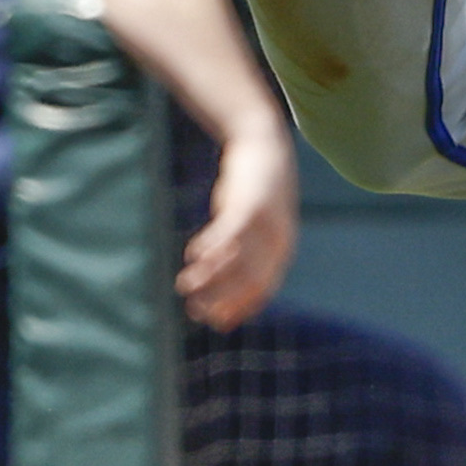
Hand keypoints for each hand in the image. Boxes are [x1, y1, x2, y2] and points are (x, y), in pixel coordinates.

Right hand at [176, 126, 298, 329]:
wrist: (263, 143)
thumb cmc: (255, 189)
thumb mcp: (254, 222)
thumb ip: (244, 250)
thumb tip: (219, 274)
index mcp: (281, 249)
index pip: (262, 290)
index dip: (239, 308)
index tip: (216, 323)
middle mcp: (277, 240)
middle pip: (248, 281)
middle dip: (220, 299)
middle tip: (195, 310)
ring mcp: (264, 222)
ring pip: (236, 260)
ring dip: (209, 278)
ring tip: (184, 286)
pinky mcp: (248, 204)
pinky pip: (228, 233)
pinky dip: (210, 247)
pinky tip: (193, 255)